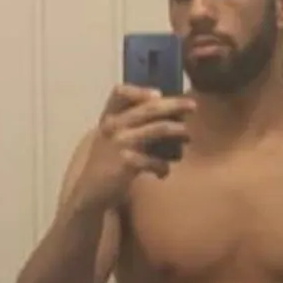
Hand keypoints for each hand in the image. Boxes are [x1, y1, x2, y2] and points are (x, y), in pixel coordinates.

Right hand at [72, 85, 194, 208]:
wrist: (90, 191)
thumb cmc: (105, 163)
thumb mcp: (108, 137)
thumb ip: (127, 122)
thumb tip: (160, 110)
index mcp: (109, 118)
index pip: (119, 93)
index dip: (139, 90)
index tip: (158, 94)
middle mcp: (114, 126)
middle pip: (149, 108)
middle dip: (174, 105)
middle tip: (193, 106)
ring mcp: (121, 143)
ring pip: (159, 129)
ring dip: (178, 132)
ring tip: (187, 137)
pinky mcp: (129, 163)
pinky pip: (157, 160)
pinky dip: (164, 166)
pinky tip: (163, 172)